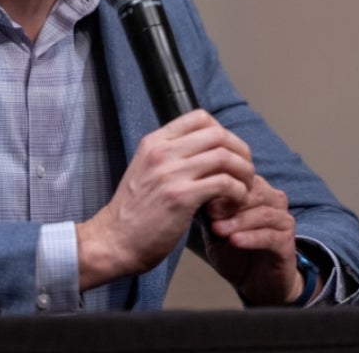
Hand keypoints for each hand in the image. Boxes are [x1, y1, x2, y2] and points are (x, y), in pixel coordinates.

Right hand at [76, 110, 254, 289]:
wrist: (113, 241)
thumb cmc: (134, 212)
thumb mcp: (146, 170)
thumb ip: (171, 157)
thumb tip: (205, 152)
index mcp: (154, 142)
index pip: (200, 117)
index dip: (223, 132)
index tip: (229, 152)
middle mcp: (162, 152)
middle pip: (218, 134)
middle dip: (241, 151)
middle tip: (245, 171)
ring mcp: (171, 173)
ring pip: (225, 157)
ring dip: (243, 173)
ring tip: (243, 189)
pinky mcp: (181, 197)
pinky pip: (224, 184)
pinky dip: (237, 192)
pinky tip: (233, 203)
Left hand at [203, 174, 311, 305]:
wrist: (255, 283)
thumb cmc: (234, 251)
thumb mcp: (215, 229)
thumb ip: (207, 212)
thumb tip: (190, 191)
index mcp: (257, 190)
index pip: (242, 178)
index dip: (223, 184)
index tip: (201, 195)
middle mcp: (274, 200)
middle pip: (255, 191)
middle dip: (230, 201)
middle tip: (209, 212)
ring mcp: (283, 221)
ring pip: (263, 213)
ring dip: (238, 220)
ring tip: (218, 229)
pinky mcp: (288, 243)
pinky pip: (271, 236)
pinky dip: (251, 238)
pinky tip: (234, 241)